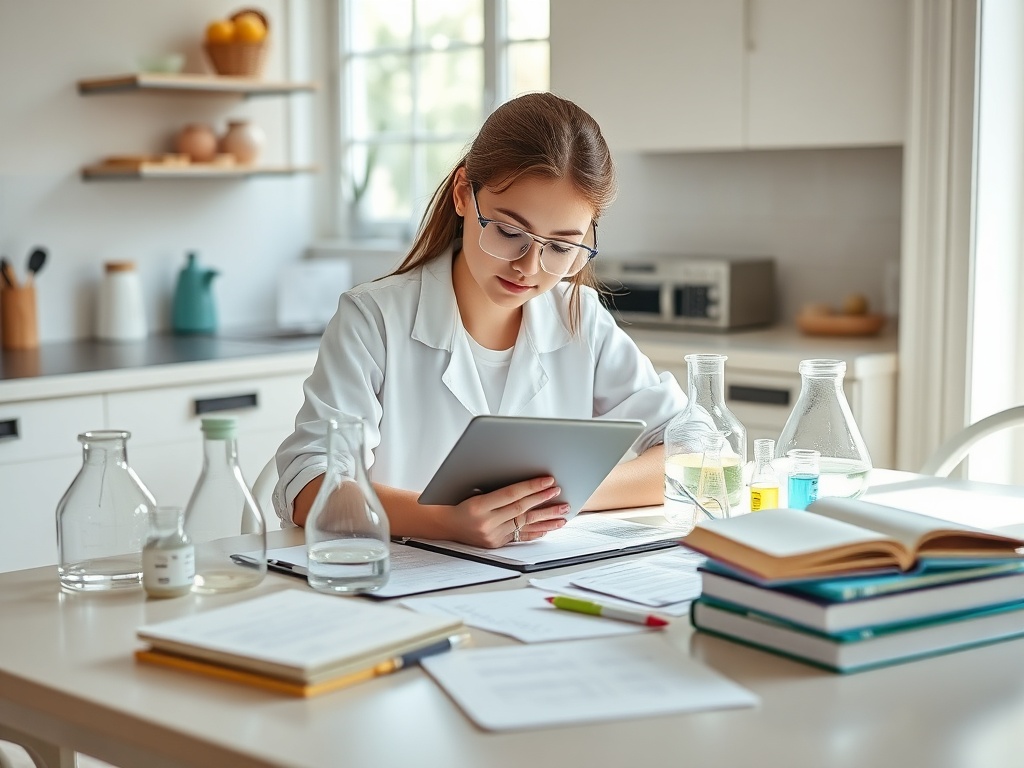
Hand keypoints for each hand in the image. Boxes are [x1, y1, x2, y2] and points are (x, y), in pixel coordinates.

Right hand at [450, 476, 568, 547]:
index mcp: (479, 506)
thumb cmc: (459, 504)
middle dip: (543, 499)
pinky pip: (520, 537)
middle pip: (521, 508)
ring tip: (562, 513)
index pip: (512, 494)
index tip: (548, 481)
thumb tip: (526, 484)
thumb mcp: (474, 492)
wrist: (446, 525)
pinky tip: (548, 528)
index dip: (531, 487)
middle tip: (558, 492)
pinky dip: (535, 531)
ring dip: (546, 518)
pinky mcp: (496, 544)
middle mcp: (487, 522)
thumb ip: (498, 490)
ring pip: (524, 524)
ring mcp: (492, 535)